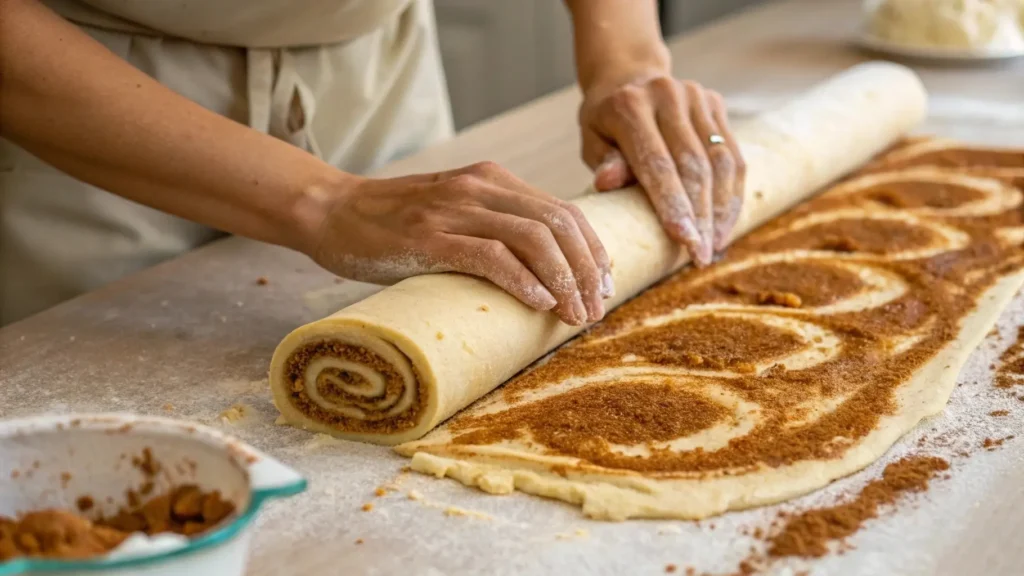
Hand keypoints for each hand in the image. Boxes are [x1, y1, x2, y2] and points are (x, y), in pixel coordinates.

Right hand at [303, 162, 612, 325]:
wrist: (330, 212)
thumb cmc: (394, 224)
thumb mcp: (454, 212)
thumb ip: (493, 226)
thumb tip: (542, 273)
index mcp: (492, 179)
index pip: (563, 210)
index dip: (592, 251)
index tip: (604, 286)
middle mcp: (479, 187)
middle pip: (558, 224)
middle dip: (587, 271)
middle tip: (595, 310)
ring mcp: (453, 210)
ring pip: (533, 239)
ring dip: (563, 281)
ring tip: (574, 315)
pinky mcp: (427, 238)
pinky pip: (489, 256)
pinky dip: (522, 281)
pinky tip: (538, 304)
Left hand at [578, 71, 745, 265]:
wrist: (629, 76)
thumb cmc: (605, 122)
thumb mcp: (592, 140)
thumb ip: (604, 162)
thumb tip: (606, 183)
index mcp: (630, 105)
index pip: (656, 163)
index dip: (673, 205)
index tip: (686, 242)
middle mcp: (667, 95)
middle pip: (693, 165)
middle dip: (701, 216)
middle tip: (701, 257)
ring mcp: (696, 97)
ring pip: (720, 162)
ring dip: (721, 210)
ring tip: (715, 246)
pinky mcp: (716, 104)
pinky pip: (733, 155)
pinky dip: (731, 194)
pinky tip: (725, 223)